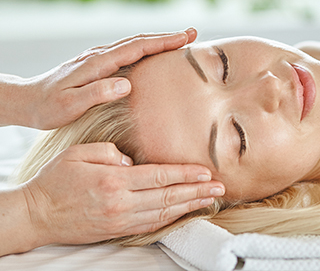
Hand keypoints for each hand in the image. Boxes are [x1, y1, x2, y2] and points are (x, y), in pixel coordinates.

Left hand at [19, 29, 196, 129]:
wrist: (26, 101)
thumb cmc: (48, 108)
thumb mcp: (70, 106)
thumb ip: (97, 93)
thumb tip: (127, 84)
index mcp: (97, 63)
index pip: (137, 47)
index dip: (163, 42)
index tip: (186, 38)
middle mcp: (99, 55)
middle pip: (139, 40)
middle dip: (167, 37)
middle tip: (193, 34)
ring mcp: (97, 58)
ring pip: (133, 44)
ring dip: (158, 40)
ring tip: (180, 40)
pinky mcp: (96, 64)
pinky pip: (126, 51)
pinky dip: (145, 48)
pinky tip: (153, 53)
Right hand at [21, 142, 224, 247]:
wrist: (36, 214)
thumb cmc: (55, 180)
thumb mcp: (78, 153)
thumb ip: (109, 153)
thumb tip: (132, 161)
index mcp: (113, 181)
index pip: (159, 176)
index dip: (185, 174)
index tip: (205, 172)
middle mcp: (121, 203)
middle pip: (168, 197)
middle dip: (197, 191)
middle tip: (219, 187)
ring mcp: (120, 220)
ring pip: (163, 213)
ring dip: (189, 206)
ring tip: (210, 199)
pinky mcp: (117, 230)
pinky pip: (151, 225)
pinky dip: (171, 218)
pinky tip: (184, 211)